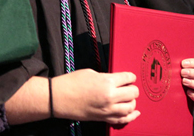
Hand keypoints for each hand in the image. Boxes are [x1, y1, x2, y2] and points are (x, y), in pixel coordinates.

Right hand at [4, 71, 139, 125]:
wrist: (59, 98)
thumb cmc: (72, 83)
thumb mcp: (91, 73)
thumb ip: (106, 77)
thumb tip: (116, 81)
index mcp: (107, 82)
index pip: (128, 78)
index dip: (131, 77)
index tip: (130, 77)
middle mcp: (110, 97)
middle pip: (133, 93)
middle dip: (133, 88)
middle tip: (129, 86)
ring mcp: (108, 110)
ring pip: (130, 107)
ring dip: (132, 102)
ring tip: (129, 98)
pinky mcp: (104, 118)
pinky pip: (123, 119)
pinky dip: (130, 116)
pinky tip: (134, 113)